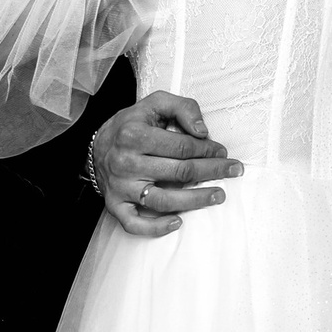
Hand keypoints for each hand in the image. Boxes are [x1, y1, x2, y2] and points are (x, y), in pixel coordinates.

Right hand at [93, 93, 239, 238]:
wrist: (97, 146)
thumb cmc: (131, 125)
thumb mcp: (154, 103)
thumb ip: (182, 108)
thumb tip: (202, 131)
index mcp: (135, 135)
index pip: (182, 146)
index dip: (208, 150)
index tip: (222, 152)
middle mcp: (126, 162)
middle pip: (180, 172)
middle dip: (212, 171)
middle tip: (233, 170)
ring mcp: (121, 186)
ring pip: (164, 200)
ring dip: (196, 200)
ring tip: (218, 195)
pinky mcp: (115, 204)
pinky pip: (135, 223)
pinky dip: (156, 227)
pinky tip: (178, 223)